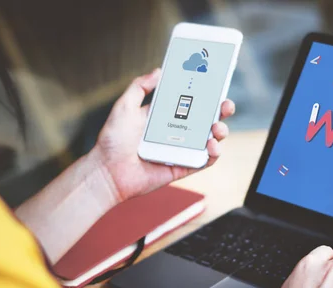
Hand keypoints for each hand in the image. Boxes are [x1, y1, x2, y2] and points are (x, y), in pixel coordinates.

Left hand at [91, 68, 235, 202]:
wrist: (107, 171)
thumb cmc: (113, 141)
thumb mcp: (124, 106)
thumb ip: (140, 87)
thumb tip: (159, 71)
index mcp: (165, 116)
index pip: (191, 101)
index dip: (206, 93)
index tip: (216, 82)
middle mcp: (177, 132)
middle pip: (206, 119)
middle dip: (221, 110)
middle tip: (226, 105)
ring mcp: (182, 150)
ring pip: (210, 139)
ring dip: (220, 132)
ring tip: (216, 128)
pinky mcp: (183, 167)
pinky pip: (205, 161)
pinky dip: (213, 153)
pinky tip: (212, 145)